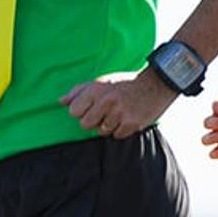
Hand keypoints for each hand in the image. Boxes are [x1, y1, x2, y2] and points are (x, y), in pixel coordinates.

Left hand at [60, 70, 176, 139]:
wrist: (157, 84)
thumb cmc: (125, 84)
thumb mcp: (102, 81)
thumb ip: (79, 91)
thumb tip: (60, 101)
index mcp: (97, 89)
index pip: (73, 111)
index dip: (81, 112)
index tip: (91, 107)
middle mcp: (106, 100)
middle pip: (85, 125)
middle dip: (94, 121)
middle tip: (106, 112)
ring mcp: (119, 113)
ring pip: (101, 132)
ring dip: (109, 125)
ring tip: (119, 113)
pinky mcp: (130, 123)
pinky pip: (116, 135)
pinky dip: (121, 129)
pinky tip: (128, 118)